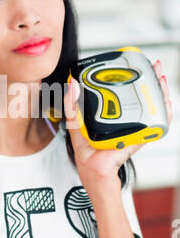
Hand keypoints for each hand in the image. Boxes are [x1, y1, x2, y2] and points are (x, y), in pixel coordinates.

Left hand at [63, 59, 171, 196]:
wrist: (94, 172)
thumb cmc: (87, 154)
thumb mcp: (74, 124)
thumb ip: (71, 105)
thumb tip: (72, 84)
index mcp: (111, 115)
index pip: (124, 92)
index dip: (132, 78)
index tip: (134, 65)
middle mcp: (126, 120)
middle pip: (143, 96)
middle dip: (151, 81)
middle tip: (154, 68)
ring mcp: (135, 128)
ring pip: (153, 107)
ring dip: (160, 93)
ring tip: (161, 80)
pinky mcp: (139, 137)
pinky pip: (155, 126)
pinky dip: (164, 115)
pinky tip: (166, 105)